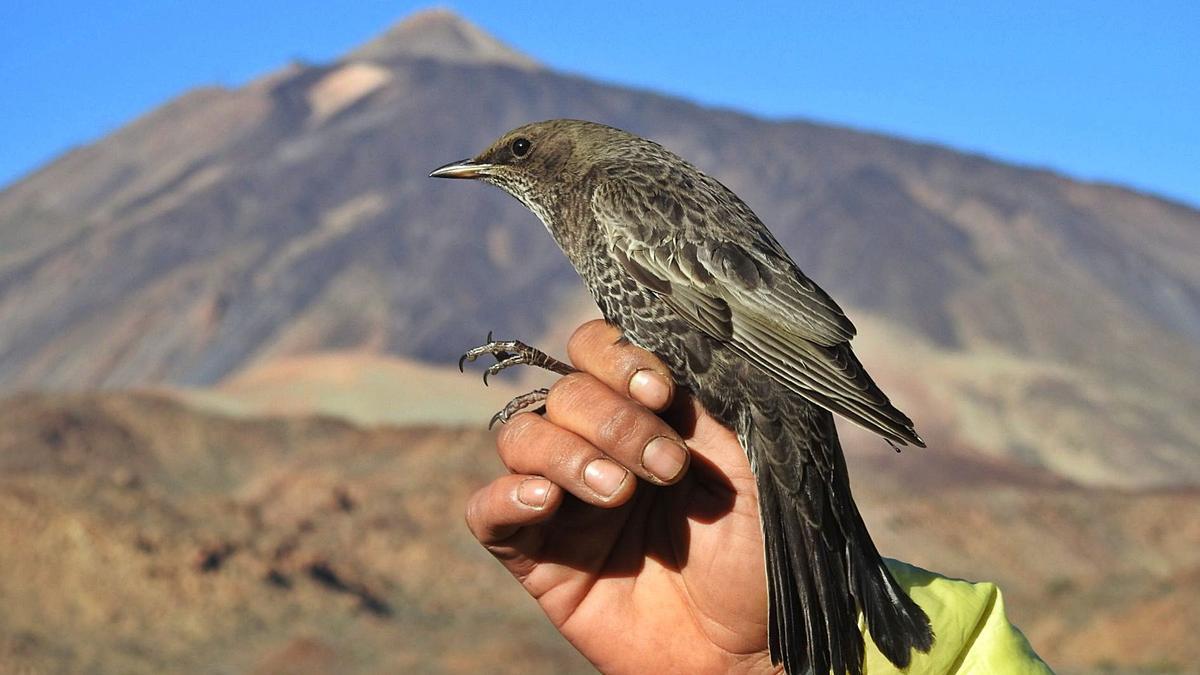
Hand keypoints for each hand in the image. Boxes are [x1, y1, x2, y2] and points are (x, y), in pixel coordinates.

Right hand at [465, 320, 774, 673]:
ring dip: (566, 453)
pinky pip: (484, 511)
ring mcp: (561, 499)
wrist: (742, 651)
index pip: (598, 351)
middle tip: (665, 468)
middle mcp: (596, 446)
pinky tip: (544, 502)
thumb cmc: (756, 559)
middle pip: (564, 393)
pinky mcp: (533, 555)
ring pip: (520, 437)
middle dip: (613, 421)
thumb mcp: (750, 471)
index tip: (659, 393)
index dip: (618, 358)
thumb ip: (704, 409)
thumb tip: (665, 358)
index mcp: (645, 416)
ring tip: (619, 495)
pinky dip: (505, 496)